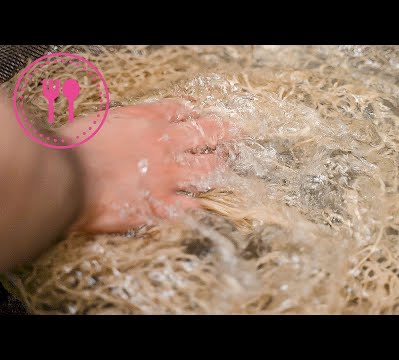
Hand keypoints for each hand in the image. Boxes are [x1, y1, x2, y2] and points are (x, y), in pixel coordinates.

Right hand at [61, 99, 232, 232]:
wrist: (64, 177)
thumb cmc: (75, 146)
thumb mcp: (103, 120)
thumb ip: (126, 122)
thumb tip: (132, 125)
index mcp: (149, 122)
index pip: (182, 111)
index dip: (196, 112)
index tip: (204, 114)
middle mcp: (166, 147)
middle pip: (206, 134)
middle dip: (225, 132)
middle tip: (238, 132)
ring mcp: (167, 177)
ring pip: (206, 170)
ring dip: (220, 168)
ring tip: (229, 167)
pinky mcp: (159, 205)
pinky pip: (188, 207)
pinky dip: (198, 206)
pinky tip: (205, 205)